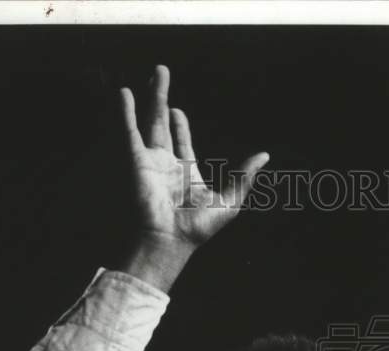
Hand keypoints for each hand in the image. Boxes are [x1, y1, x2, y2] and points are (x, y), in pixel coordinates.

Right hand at [120, 66, 268, 250]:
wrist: (171, 240)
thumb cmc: (199, 228)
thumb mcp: (230, 201)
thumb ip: (244, 176)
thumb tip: (264, 156)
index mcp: (186, 173)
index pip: (181, 143)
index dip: (179, 126)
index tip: (177, 111)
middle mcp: (167, 165)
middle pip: (163, 125)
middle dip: (161, 100)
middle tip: (161, 75)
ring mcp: (150, 162)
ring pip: (149, 122)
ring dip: (151, 97)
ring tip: (155, 73)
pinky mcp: (137, 162)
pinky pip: (130, 132)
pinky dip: (126, 113)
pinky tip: (124, 93)